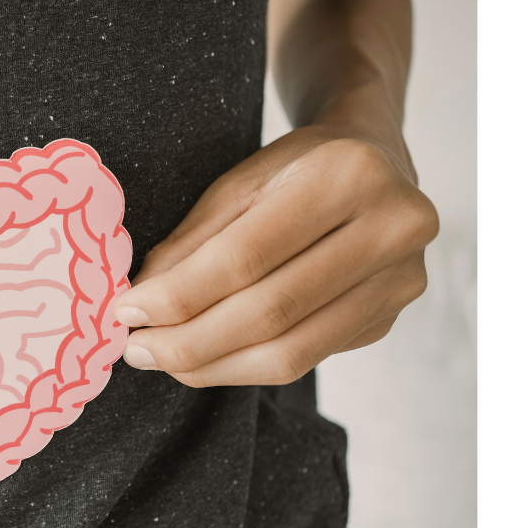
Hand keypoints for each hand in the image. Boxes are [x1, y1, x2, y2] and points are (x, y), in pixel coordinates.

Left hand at [112, 128, 437, 386]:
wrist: (377, 161)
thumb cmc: (297, 168)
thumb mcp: (239, 182)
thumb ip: (192, 242)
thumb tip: (140, 305)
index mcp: (349, 175)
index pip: (247, 256)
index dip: (180, 294)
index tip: (126, 312)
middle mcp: (392, 229)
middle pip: (271, 312)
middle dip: (191, 341)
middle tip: (137, 351)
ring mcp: (401, 281)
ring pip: (292, 353)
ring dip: (214, 366)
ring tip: (163, 361)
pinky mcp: (389, 318)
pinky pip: (307, 359)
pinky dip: (245, 366)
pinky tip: (207, 360)